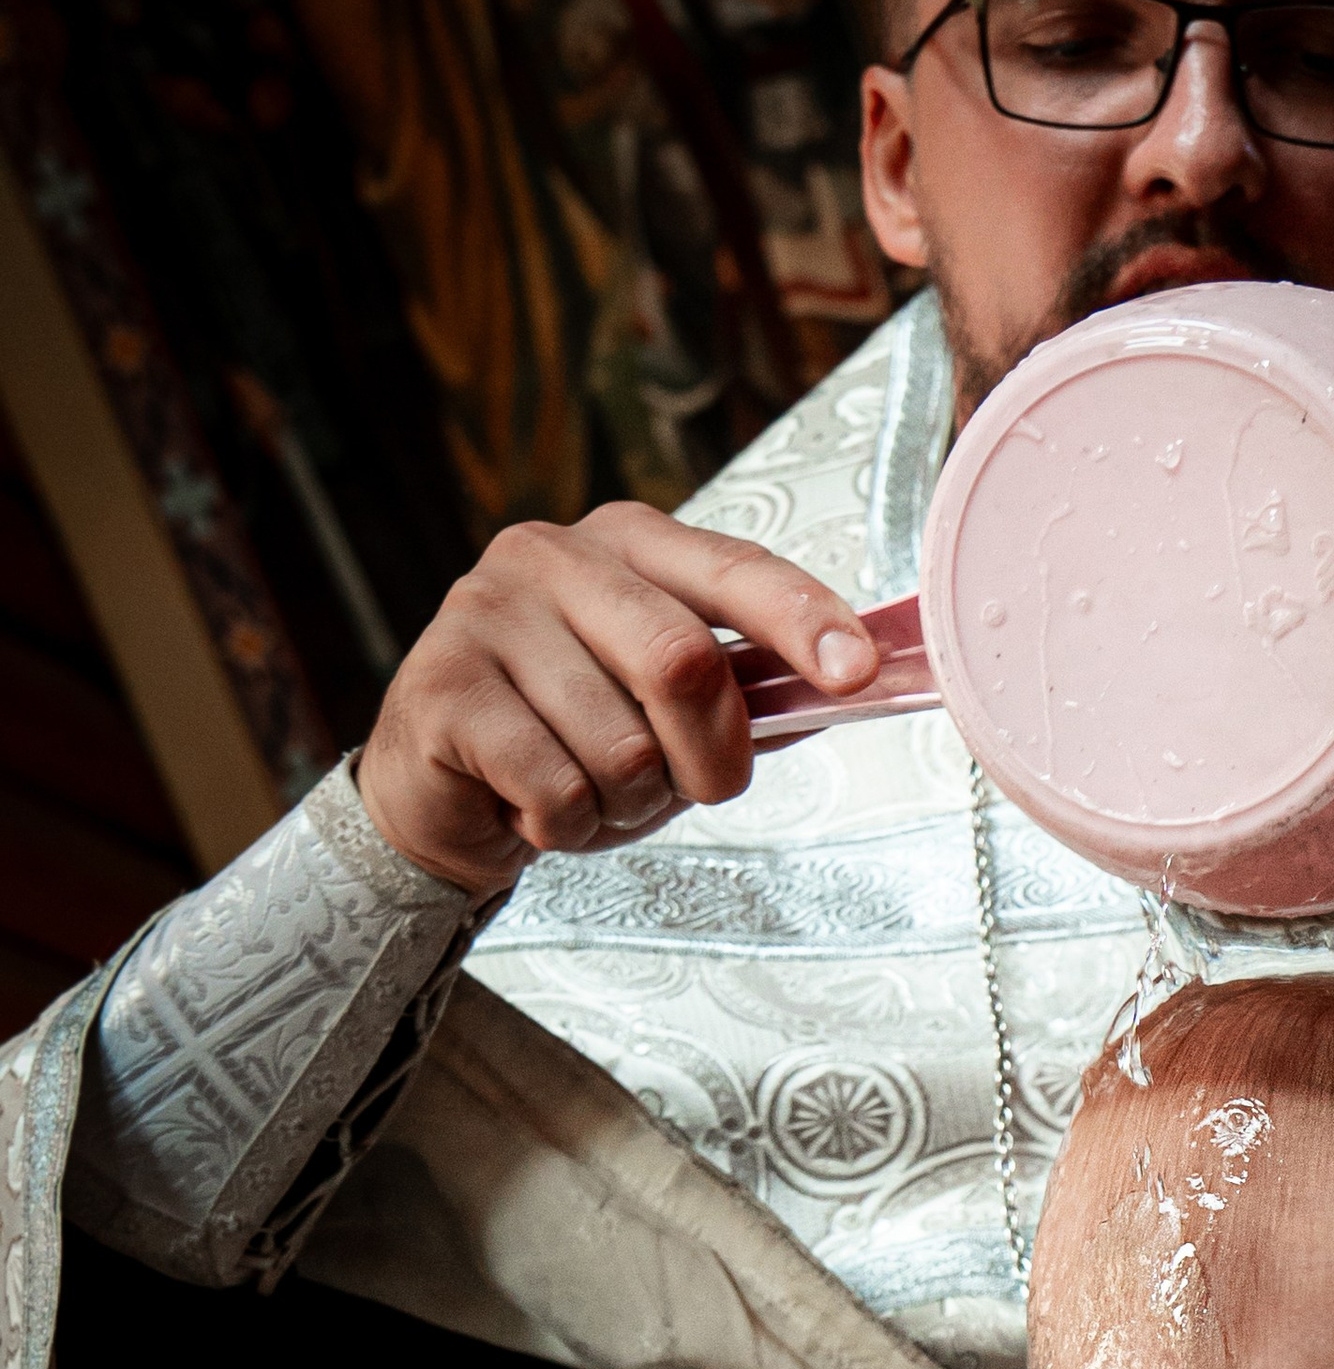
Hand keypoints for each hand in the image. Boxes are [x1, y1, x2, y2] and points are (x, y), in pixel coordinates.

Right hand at [357, 507, 880, 897]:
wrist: (444, 792)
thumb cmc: (569, 740)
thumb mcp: (673, 713)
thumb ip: (751, 691)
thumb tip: (854, 682)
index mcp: (628, 543)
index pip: (734, 569)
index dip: (801, 618)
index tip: (858, 670)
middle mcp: (553, 556)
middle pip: (682, 662)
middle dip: (709, 758)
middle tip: (688, 787)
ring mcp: (486, 612)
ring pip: (621, 746)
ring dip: (626, 804)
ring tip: (587, 791)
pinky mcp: (441, 687)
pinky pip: (556, 787)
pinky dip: (565, 825)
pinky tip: (531, 804)